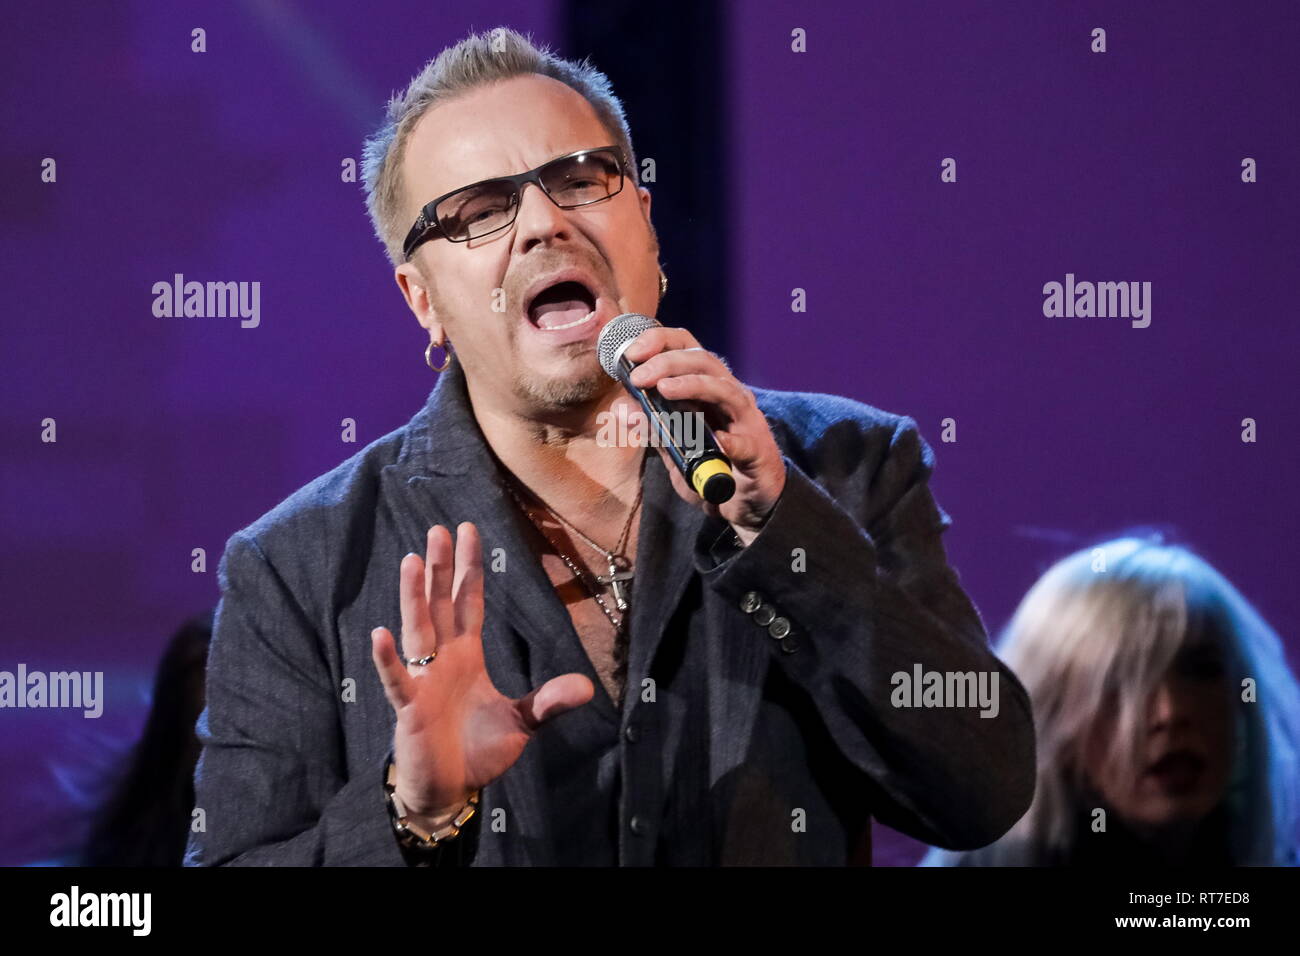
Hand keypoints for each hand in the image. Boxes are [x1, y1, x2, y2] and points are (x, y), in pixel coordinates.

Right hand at [370, 522, 593, 823]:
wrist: (450, 789)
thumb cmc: (477, 750)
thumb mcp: (522, 722)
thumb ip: (549, 702)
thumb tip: (587, 687)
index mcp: (467, 656)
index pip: (468, 603)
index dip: (470, 568)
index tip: (467, 531)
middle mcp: (443, 661)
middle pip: (441, 605)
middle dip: (441, 568)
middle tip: (438, 529)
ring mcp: (424, 682)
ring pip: (418, 631)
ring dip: (414, 597)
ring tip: (412, 561)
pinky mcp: (410, 709)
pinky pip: (398, 680)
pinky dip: (388, 660)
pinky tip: (381, 634)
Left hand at [618, 311, 786, 542]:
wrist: (747, 502)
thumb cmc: (711, 467)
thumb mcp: (674, 448)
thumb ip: (652, 429)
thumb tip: (622, 411)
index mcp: (708, 388)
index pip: (686, 348)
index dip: (659, 341)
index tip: (630, 352)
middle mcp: (729, 396)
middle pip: (703, 361)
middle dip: (667, 362)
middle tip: (638, 376)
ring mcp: (747, 421)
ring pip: (725, 389)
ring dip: (693, 385)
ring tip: (664, 389)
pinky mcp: (758, 452)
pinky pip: (746, 443)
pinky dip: (732, 441)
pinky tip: (719, 441)